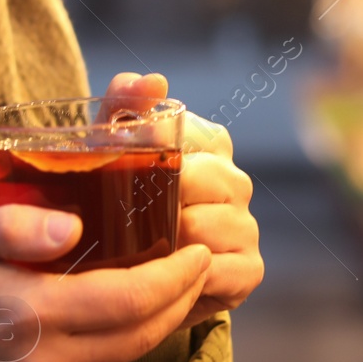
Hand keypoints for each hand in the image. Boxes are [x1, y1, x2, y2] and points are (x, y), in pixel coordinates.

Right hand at [0, 205, 212, 361]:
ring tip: (183, 283)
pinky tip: (139, 313)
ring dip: (163, 321)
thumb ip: (13, 227)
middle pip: (141, 331)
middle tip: (203, 261)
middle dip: (182, 296)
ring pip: (128, 355)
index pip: (128, 299)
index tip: (198, 249)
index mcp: (28, 315)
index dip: (175, 276)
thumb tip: (73, 226)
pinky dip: (130, 341)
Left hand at [104, 73, 263, 330]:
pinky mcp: (249, 269)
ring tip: (136, 253)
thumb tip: (153, 80)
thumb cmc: (122, 207)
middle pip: (190, 181)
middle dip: (149, 202)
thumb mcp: (112, 153)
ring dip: (160, 244)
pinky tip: (163, 279)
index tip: (113, 167)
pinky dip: (183, 278)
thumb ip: (124, 105)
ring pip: (197, 227)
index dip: (144, 151)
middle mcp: (235, 181)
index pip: (183, 134)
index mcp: (210, 144)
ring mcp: (246, 226)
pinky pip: (213, 270)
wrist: (134, 281)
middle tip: (117, 219)